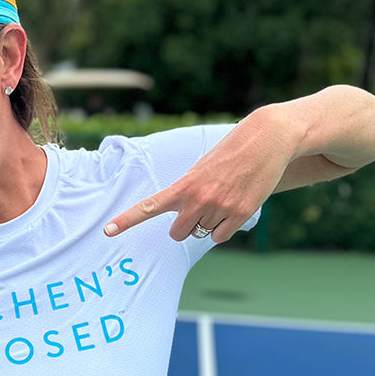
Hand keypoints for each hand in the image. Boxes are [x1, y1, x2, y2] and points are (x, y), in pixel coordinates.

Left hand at [103, 112, 292, 242]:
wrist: (267, 139)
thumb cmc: (229, 153)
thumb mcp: (200, 168)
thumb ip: (187, 191)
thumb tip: (183, 215)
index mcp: (184, 185)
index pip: (149, 206)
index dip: (127, 220)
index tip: (107, 231)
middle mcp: (198, 199)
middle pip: (178, 233)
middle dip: (184, 227)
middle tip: (196, 212)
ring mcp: (220, 207)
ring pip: (201, 234)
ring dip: (208, 224)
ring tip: (222, 200)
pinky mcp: (241, 213)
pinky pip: (220, 236)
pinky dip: (224, 229)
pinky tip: (233, 208)